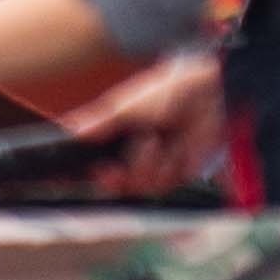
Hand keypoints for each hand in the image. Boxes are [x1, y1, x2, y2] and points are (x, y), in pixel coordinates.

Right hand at [61, 51, 225, 197]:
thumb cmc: (165, 93)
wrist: (205, 95)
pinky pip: (165, 185)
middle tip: (114, 170)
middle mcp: (131, 155)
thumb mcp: (127, 105)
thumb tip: (74, 132)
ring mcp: (155, 166)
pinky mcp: (177, 174)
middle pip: (114, 184)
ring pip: (140, 186)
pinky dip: (169, 167)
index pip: (93, 164)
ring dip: (147, 165)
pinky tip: (174, 149)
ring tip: (155, 140)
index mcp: (115, 138)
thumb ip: (101, 121)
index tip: (87, 174)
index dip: (90, 174)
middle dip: (115, 178)